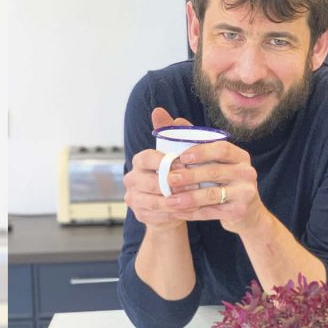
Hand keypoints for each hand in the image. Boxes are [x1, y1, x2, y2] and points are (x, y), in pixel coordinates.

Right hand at [123, 108, 200, 228]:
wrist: (171, 204)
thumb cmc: (175, 174)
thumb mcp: (176, 153)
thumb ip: (170, 133)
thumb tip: (160, 111)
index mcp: (139, 161)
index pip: (147, 158)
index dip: (166, 162)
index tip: (184, 164)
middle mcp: (132, 179)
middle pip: (151, 183)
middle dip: (174, 185)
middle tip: (195, 185)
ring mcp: (133, 198)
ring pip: (156, 202)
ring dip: (177, 201)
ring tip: (195, 199)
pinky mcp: (140, 215)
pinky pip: (159, 216)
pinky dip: (176, 214)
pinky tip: (191, 211)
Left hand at [161, 137, 266, 235]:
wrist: (246, 213)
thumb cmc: (223, 181)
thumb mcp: (213, 161)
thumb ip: (190, 139)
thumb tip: (159, 114)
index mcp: (240, 156)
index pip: (222, 149)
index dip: (202, 151)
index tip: (181, 156)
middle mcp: (247, 172)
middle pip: (215, 171)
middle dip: (190, 176)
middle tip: (169, 179)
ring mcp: (245, 192)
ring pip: (213, 194)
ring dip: (189, 197)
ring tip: (170, 200)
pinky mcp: (239, 211)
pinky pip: (212, 212)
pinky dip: (192, 213)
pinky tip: (176, 212)